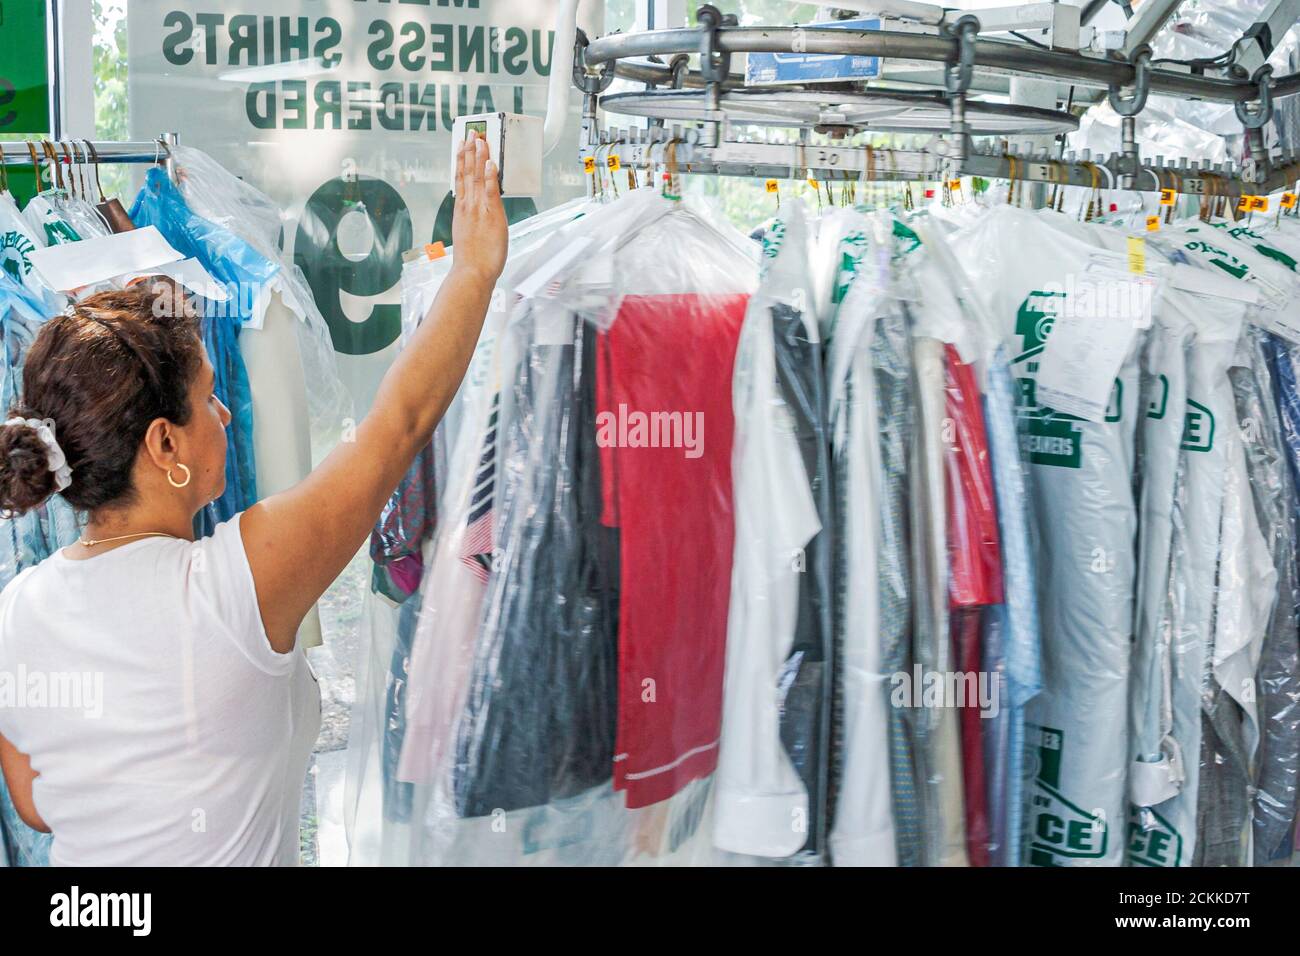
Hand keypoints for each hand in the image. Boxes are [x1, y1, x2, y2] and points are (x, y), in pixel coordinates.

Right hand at [451, 133, 508, 285]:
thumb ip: (472, 220)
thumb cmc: (472, 260)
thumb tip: (476, 215)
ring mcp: (478, 209)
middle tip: (472, 132)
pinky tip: (490, 161)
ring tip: (480, 138)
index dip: (461, 159)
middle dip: (469, 150)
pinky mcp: (491, 215)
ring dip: (479, 156)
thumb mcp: (468, 235)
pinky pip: (490, 191)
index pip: (460, 178)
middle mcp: (468, 205)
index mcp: (462, 209)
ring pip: (477, 177)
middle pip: (467, 172)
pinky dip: (490, 175)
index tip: (462, 144)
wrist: (472, 272)